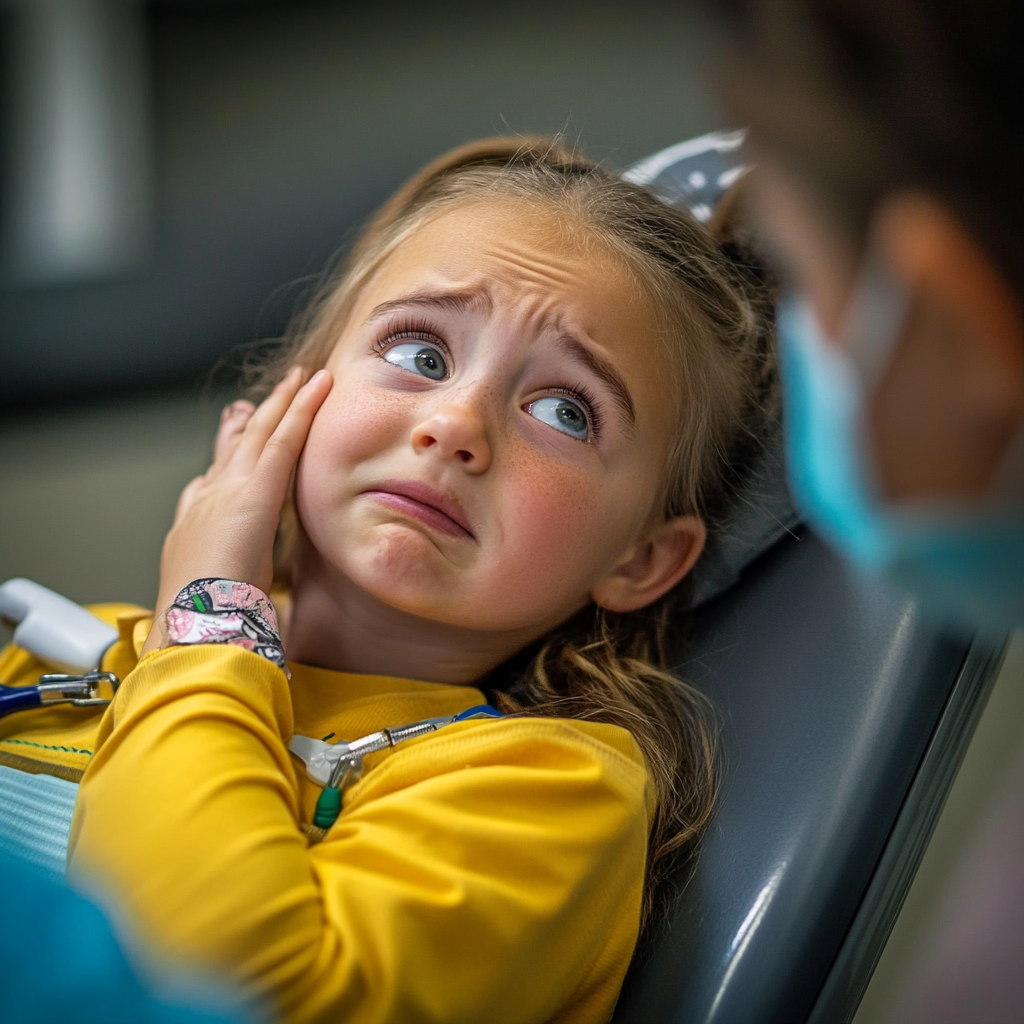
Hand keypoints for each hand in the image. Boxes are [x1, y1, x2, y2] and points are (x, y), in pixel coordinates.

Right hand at [143, 367, 332, 653]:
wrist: (196, 624)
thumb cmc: (208, 628)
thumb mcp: (220, 604)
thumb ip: (238, 593)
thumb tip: (254, 606)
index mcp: (195, 531)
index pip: (211, 484)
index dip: (224, 460)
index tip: (234, 444)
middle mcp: (206, 501)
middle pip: (232, 450)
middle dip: (248, 422)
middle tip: (260, 397)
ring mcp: (229, 489)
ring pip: (261, 434)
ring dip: (282, 403)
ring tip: (298, 379)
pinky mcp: (256, 487)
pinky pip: (284, 437)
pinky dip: (301, 408)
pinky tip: (316, 385)